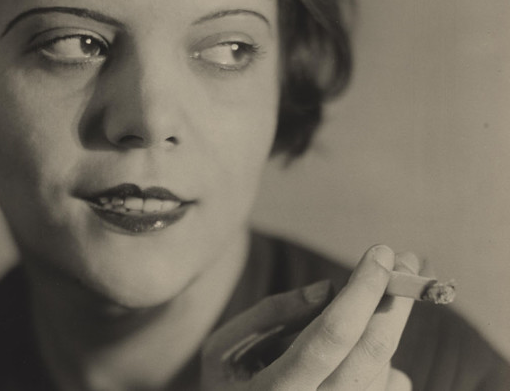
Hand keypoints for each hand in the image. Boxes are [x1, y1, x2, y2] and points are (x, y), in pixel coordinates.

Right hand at [201, 245, 418, 389]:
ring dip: (386, 324)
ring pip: (382, 367)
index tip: (380, 253)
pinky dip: (387, 360)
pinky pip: (388, 387)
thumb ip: (270, 315)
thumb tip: (329, 290)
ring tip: (373, 301)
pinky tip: (368, 345)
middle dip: (394, 299)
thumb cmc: (223, 385)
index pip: (331, 334)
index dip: (361, 291)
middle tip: (407, 259)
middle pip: (371, 351)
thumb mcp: (224, 347)